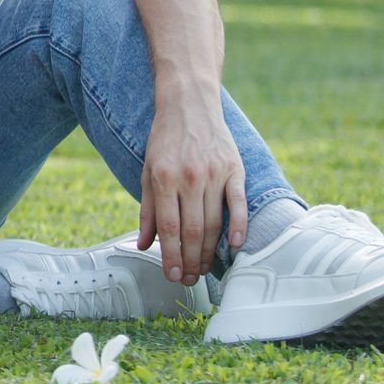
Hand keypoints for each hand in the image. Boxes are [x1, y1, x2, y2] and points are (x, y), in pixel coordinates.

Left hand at [138, 101, 246, 284]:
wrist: (189, 104)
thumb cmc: (164, 140)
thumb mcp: (147, 170)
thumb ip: (147, 209)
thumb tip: (144, 244)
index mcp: (163, 178)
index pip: (168, 227)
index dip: (171, 256)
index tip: (174, 275)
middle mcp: (189, 177)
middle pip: (192, 229)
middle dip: (191, 259)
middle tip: (191, 279)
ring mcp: (214, 173)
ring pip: (214, 222)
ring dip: (210, 250)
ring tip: (206, 269)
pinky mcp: (234, 168)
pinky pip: (238, 203)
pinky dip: (239, 226)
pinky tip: (235, 246)